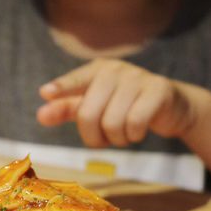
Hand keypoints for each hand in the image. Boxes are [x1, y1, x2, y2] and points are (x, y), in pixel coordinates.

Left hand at [37, 59, 203, 147]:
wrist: (170, 107)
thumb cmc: (125, 106)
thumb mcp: (95, 106)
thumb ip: (67, 109)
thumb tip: (40, 115)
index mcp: (97, 70)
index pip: (76, 80)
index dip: (62, 88)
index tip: (45, 93)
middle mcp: (115, 70)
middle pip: (89, 114)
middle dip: (93, 137)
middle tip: (103, 140)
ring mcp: (138, 78)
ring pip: (112, 123)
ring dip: (116, 139)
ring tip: (123, 134)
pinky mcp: (158, 90)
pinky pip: (135, 123)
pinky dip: (134, 135)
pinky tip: (138, 131)